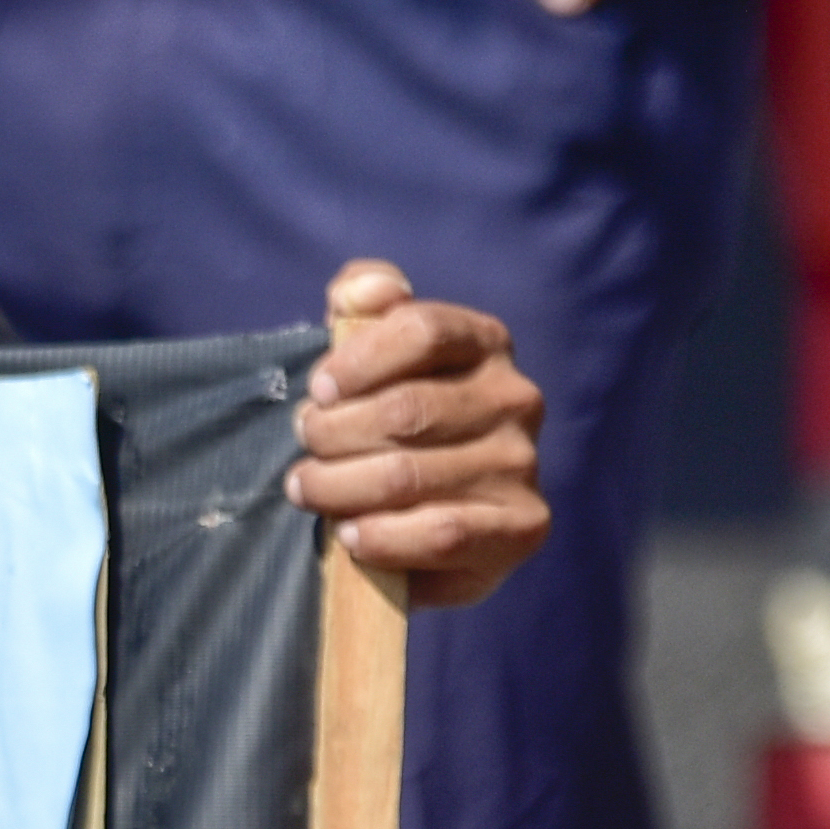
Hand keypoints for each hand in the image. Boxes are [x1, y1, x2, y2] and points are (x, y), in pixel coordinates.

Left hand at [291, 262, 551, 607]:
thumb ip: (361, 305)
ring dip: (338, 488)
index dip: (357, 360)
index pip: (421, 330)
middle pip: (404, 409)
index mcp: (485, 343)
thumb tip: (357, 291)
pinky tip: (351, 535)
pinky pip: (439, 533)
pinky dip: (381, 537)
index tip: (319, 391)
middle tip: (306, 448)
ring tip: (308, 490)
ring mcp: (522, 464)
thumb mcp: (372, 354)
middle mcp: (516, 398)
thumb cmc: (391, 426)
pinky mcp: (522, 528)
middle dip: (333, 433)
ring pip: (408, 475)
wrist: (434, 523)